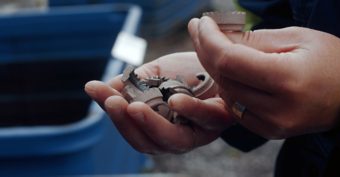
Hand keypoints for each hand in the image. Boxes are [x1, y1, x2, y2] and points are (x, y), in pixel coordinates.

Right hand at [85, 52, 233, 153]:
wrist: (222, 62)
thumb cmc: (188, 72)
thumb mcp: (156, 73)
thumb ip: (135, 83)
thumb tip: (107, 89)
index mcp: (157, 128)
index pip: (130, 126)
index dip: (110, 111)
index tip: (93, 88)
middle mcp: (176, 137)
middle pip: (146, 142)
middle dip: (125, 123)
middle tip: (112, 101)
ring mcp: (198, 132)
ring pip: (172, 140)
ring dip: (150, 125)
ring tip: (133, 107)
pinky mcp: (219, 119)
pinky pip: (204, 119)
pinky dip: (189, 110)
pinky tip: (174, 100)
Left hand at [188, 17, 339, 138]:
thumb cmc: (330, 59)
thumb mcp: (296, 37)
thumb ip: (254, 39)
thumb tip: (219, 36)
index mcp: (287, 79)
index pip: (229, 61)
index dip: (209, 40)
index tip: (202, 23)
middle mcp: (277, 108)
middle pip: (223, 78)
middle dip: (206, 51)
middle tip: (200, 31)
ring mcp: (272, 124)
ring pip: (226, 94)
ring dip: (214, 69)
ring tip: (212, 46)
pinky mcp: (269, 131)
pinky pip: (236, 109)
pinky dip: (228, 88)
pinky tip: (228, 71)